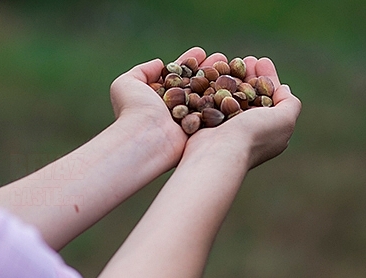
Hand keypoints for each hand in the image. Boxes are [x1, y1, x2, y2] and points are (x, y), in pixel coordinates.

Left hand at [109, 47, 229, 167]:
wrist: (146, 136)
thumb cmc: (134, 109)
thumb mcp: (126, 84)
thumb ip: (141, 71)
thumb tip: (159, 64)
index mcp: (159, 99)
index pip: (177, 76)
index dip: (189, 63)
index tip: (201, 52)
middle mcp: (174, 110)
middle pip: (195, 84)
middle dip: (208, 70)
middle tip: (222, 57)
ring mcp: (189, 120)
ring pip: (208, 96)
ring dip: (221, 80)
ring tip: (235, 66)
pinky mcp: (201, 131)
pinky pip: (217, 111)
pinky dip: (228, 98)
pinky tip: (238, 83)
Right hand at [183, 56, 301, 168]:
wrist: (218, 151)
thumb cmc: (253, 135)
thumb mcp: (284, 120)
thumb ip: (290, 103)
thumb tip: (284, 89)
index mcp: (269, 131)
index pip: (271, 98)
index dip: (268, 77)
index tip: (261, 61)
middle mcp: (248, 130)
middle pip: (251, 94)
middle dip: (250, 75)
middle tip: (246, 59)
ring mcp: (226, 128)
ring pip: (231, 95)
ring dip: (232, 77)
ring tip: (229, 61)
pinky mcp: (206, 124)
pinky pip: (212, 100)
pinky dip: (214, 85)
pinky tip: (213, 73)